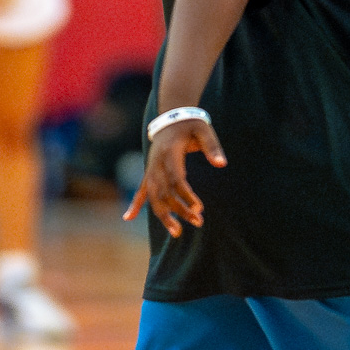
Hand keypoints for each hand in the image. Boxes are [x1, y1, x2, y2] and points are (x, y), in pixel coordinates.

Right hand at [124, 117, 226, 236]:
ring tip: (176, 232)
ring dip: (163, 215)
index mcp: (170, 153)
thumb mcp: (204, 130)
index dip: (186, 196)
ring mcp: (150, 169)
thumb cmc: (191, 124)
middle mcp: (156, 163)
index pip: (176, 180)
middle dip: (179, 210)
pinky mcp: (149, 172)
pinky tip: (128, 217)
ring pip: (153, 196)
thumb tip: (222, 164)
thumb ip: (212, 147)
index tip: (199, 208)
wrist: (171, 117)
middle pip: (164, 192)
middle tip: (198, 222)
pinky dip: (135, 204)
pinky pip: (141, 190)